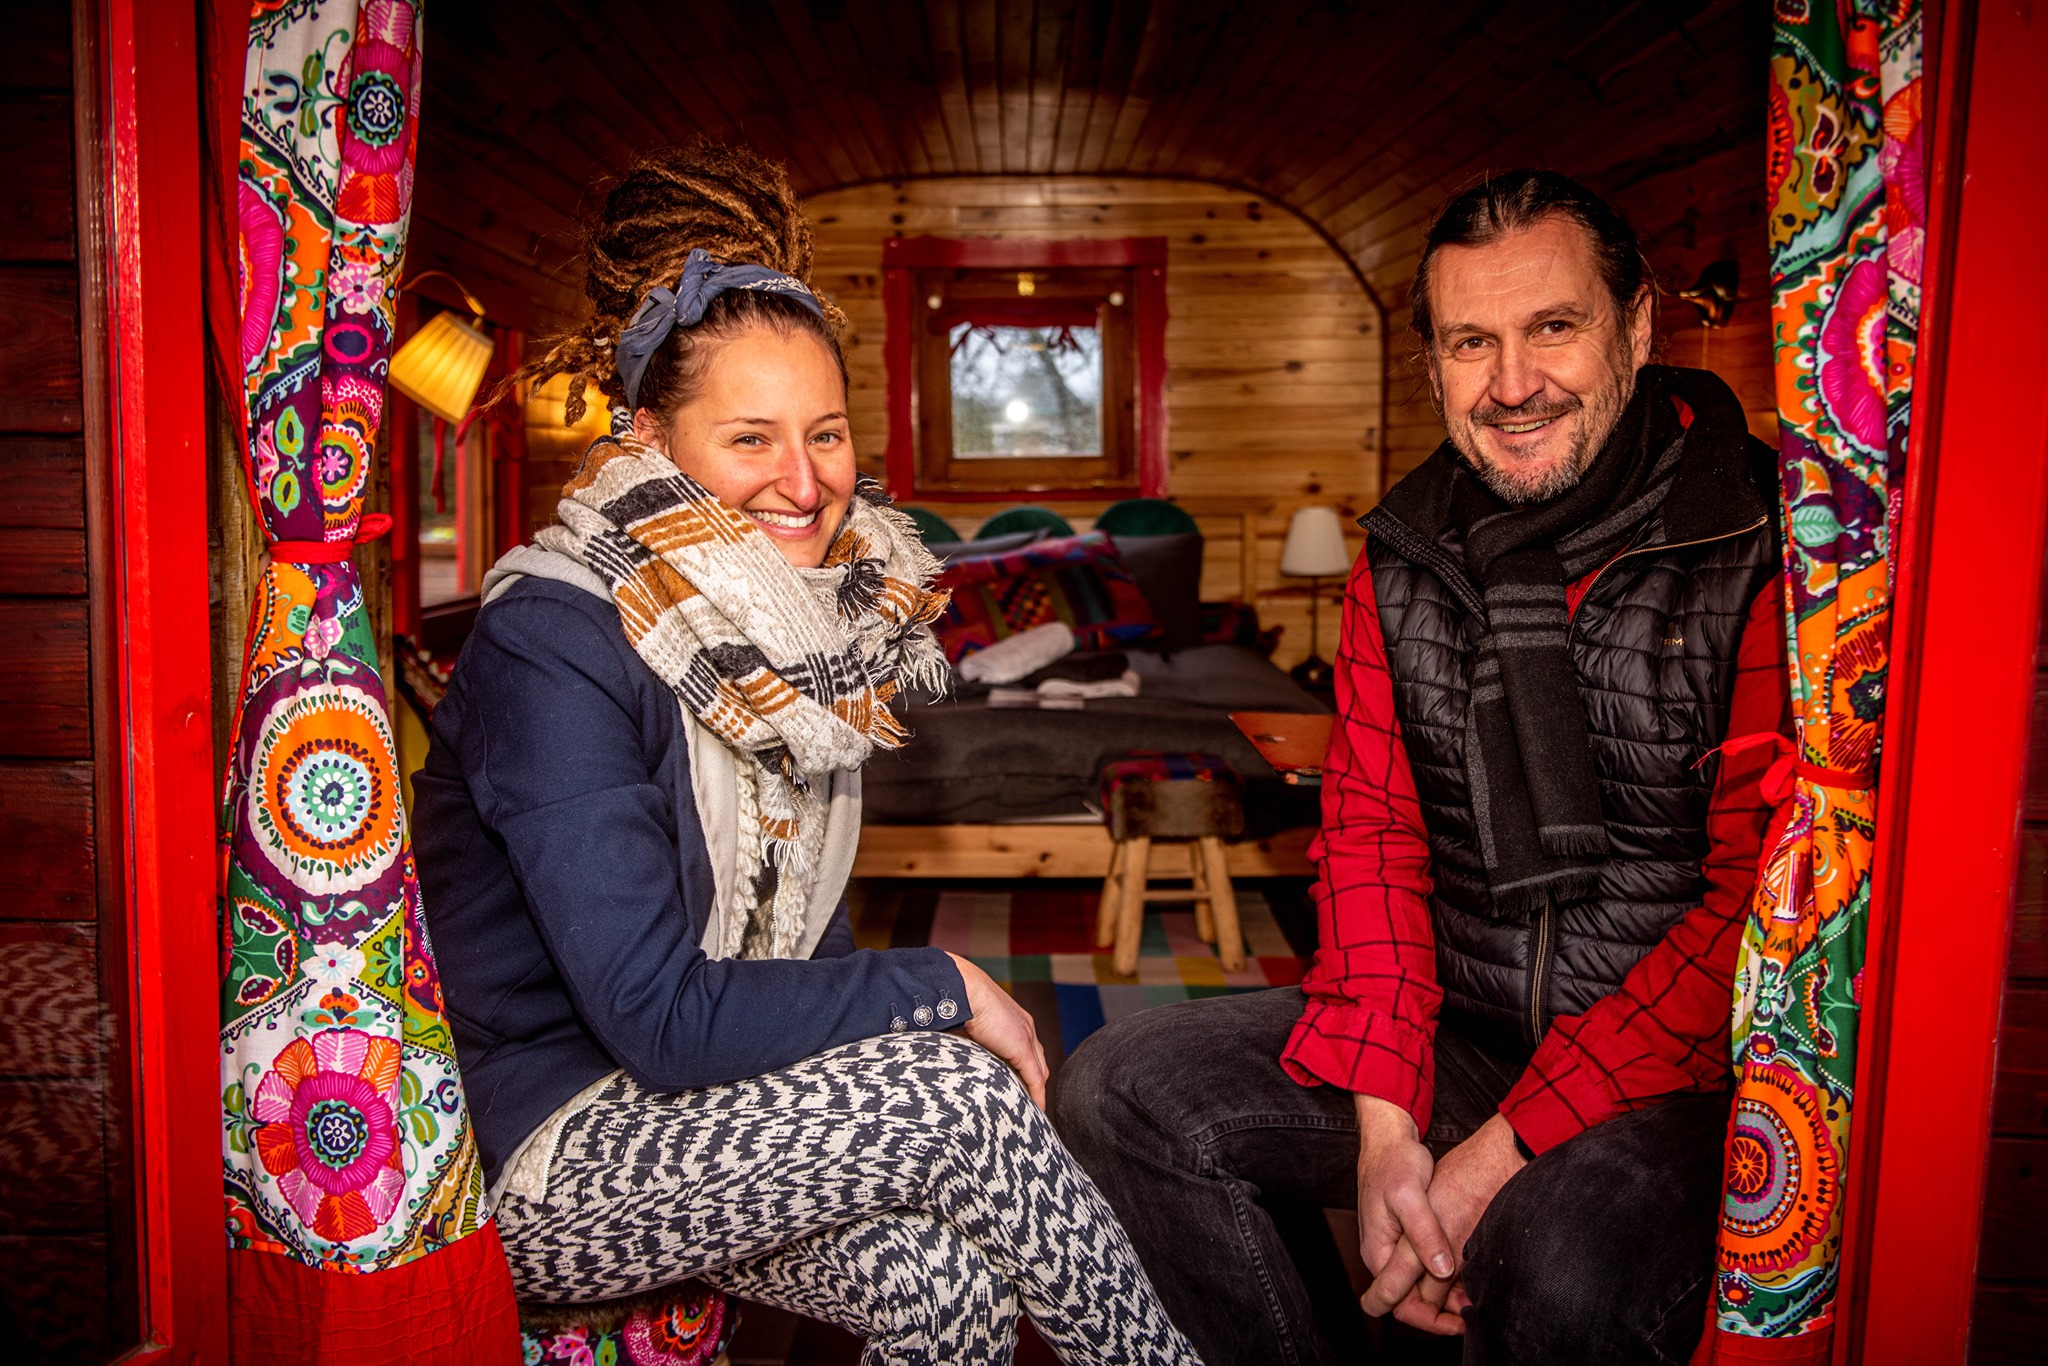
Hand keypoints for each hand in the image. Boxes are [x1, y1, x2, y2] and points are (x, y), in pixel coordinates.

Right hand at [946, 953, 1049, 1107]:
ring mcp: (1026, 1037)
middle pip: (1039, 1062)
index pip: (1030, 1050)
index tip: (1021, 1086)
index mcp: (1016, 1020)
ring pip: (1039, 1072)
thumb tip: (959, 1046)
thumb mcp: (970, 1021)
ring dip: (1036, 1091)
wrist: (962, 988)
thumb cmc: (958, 1000)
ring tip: (1031, 1110)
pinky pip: (1035, 1078)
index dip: (1027, 1069)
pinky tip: (1035, 1109)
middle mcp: (1026, 1027)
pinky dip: (1036, 1094)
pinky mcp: (1022, 1048)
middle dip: (1035, 1083)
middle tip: (1029, 1103)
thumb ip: (974, 1036)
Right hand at [1390, 1113, 1527, 1334]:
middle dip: (1442, 1311)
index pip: (1395, 1305)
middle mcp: (1383, 1255)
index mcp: (1378, 1252)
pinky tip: (1467, 1268)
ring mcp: (1393, 1247)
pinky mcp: (1405, 1237)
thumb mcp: (1410, 1195)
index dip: (1428, 1321)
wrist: (1388, 1139)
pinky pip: (1423, 1266)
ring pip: (1418, 1285)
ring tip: (1477, 1289)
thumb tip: (1440, 1269)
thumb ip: (1424, 1234)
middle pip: (1409, 1300)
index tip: (1460, 1321)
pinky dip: (1445, 1274)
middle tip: (1476, 1305)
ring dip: (1445, 1293)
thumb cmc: (1394, 1162)